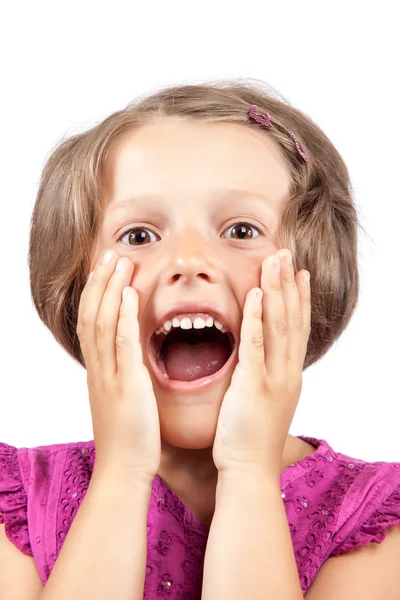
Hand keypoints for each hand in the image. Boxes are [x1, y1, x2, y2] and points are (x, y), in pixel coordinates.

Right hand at [77, 250, 160, 483]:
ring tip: (121, 262)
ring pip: (103, 322)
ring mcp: (111, 375)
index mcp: (99, 371)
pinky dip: (124, 316)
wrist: (124, 470)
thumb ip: (123, 377)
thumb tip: (129, 361)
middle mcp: (100, 368)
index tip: (107, 270)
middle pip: (93, 314)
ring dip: (111, 289)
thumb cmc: (129, 439)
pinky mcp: (127, 384)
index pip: (92, 322)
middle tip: (112, 254)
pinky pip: (123, 344)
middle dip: (101, 282)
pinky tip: (130, 294)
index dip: (97, 293)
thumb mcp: (120, 401)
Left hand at [212, 249, 310, 475]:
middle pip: (292, 319)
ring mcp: (273, 377)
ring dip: (277, 290)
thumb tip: (259, 360)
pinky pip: (256, 344)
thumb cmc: (250, 438)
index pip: (297, 329)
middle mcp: (286, 372)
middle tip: (287, 255)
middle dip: (289, 284)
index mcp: (288, 375)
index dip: (299, 299)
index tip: (298, 274)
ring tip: (275, 262)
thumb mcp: (263, 401)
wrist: (248, 470)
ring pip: (279, 325)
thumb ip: (264, 376)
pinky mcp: (253, 384)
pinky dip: (258, 317)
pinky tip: (257, 294)